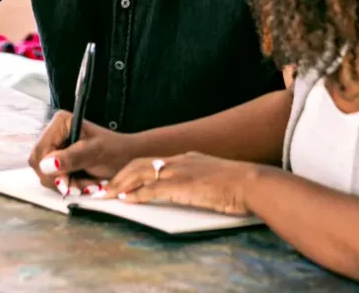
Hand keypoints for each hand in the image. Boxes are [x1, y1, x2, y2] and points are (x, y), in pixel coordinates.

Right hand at [29, 110, 139, 196]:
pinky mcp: (58, 159)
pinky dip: (68, 185)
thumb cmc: (115, 151)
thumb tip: (46, 165)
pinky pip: (53, 178)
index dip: (49, 170)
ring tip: (86, 184)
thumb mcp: (94, 154)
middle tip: (81, 186)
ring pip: (44, 173)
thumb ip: (71, 158)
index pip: (40, 151)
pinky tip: (82, 184)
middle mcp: (53, 132)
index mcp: (60, 123)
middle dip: (59, 179)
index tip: (67, 183)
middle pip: (38, 164)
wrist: (127, 158)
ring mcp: (55, 146)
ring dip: (66, 184)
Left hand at [106, 151, 258, 215]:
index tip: (123, 180)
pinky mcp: (182, 186)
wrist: (253, 183)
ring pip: (141, 173)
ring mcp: (180, 172)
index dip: (134, 170)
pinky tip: (126, 200)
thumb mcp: (215, 177)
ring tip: (107, 194)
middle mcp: (180, 161)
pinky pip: (152, 189)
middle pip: (140, 163)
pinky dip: (136, 194)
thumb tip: (195, 189)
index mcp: (188, 158)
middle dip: (120, 175)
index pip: (153, 162)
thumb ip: (201, 180)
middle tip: (106, 187)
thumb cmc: (241, 185)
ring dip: (121, 184)